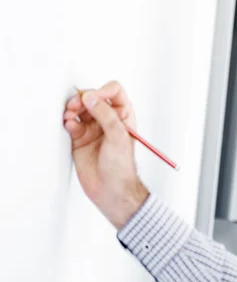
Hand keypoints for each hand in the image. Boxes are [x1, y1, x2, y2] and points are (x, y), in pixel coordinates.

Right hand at [63, 81, 148, 228]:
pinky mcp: (80, 138)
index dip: (103, 91)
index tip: (94, 98)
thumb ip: (106, 115)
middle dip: (83, 99)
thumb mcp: (118, 137)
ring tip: (71, 115)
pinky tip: (70, 126)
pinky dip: (68, 121)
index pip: (114, 92)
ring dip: (73, 108)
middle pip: (93, 98)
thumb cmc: (121, 167)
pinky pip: (71, 122)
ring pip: (80, 109)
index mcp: (123, 116)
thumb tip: (92, 98)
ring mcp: (93, 129)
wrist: (111, 190)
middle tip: (77, 105)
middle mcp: (108, 120)